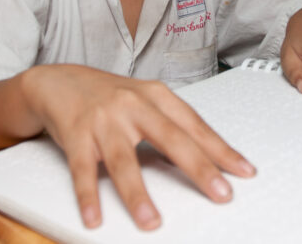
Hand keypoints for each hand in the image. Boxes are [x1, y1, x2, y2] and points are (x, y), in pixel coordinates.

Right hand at [22, 64, 255, 230]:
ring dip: (138, 194)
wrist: (57, 80)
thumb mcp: (142, 101)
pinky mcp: (76, 134)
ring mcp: (103, 120)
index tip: (244, 171)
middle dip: (199, 168)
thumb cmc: (106, 95)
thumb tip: (201, 159)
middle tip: (220, 194)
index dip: (220, 149)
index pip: (194, 125)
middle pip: (171, 138)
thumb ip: (168, 125)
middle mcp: (131, 105)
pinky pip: (82, 170)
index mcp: (154, 95)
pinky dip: (88, 196)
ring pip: (124, 160)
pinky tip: (95, 217)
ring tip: (151, 221)